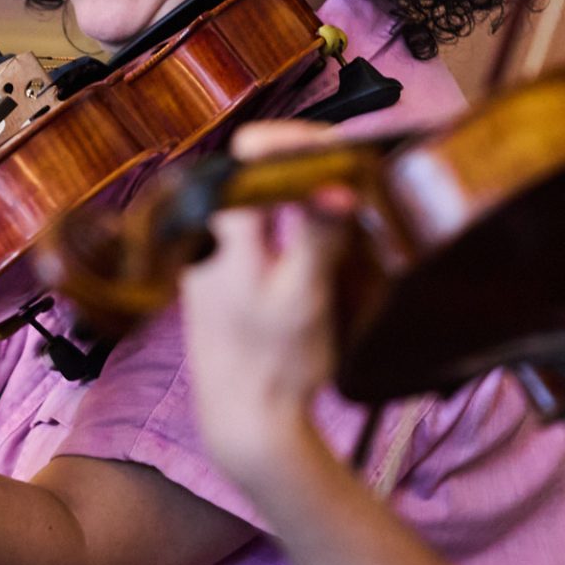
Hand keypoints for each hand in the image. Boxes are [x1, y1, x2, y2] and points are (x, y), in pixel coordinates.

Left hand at [179, 120, 352, 489]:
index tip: (347, 155)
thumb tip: (341, 185)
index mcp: (222, 227)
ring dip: (302, 191)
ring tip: (345, 205)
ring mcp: (210, 250)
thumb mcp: (304, 296)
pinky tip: (318, 240)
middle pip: (260, 167)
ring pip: (259, 194)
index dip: (302, 142)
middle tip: (357, 178)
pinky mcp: (219, 271)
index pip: (255, 149)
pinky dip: (289, 219)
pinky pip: (255, 223)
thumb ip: (319, 234)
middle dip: (310, 165)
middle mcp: (207, 230)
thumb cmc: (275, 364)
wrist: (243, 422)